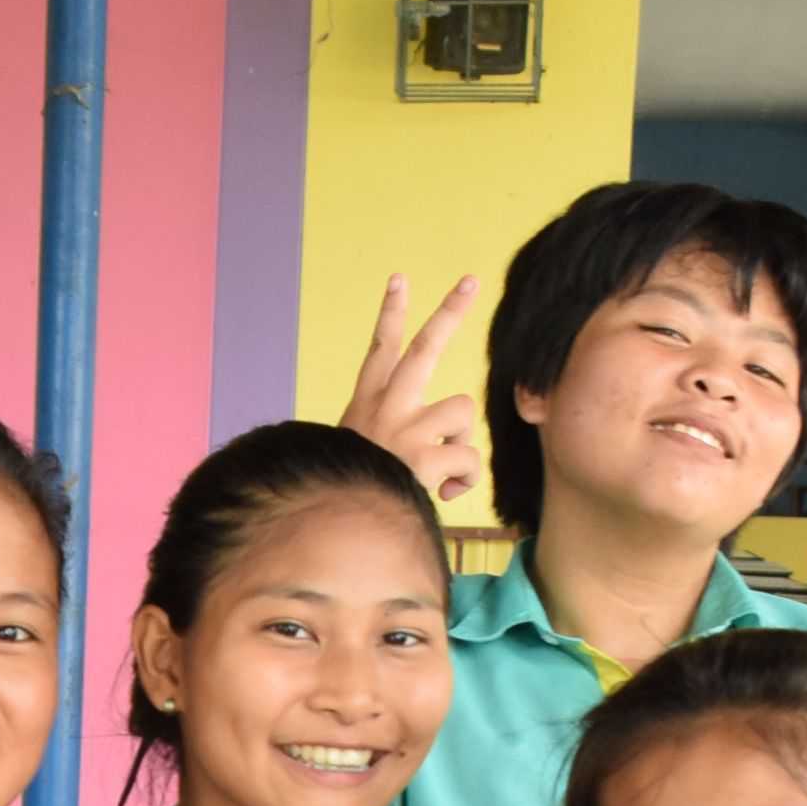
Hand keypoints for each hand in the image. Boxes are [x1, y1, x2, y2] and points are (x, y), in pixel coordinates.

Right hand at [337, 272, 485, 505]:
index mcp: (367, 404)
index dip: (390, 313)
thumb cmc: (350, 494)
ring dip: (461, 439)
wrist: (336, 525)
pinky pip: (469, 457)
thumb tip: (439, 466)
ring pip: (462, 410)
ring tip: (442, 466)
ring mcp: (406, 428)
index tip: (399, 280)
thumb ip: (393, 448)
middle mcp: (386, 407)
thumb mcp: (357, 458)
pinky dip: (465, 478)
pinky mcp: (426, 455)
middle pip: (424, 347)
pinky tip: (447, 492)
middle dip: (450, 311)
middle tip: (470, 281)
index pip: (379, 349)